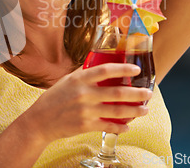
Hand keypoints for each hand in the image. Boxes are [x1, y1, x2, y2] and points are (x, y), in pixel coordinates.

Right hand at [19, 63, 152, 142]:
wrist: (40, 121)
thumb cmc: (54, 98)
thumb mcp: (67, 80)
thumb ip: (84, 73)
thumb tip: (99, 61)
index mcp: (79, 79)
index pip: (105, 70)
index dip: (123, 69)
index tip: (136, 69)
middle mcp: (83, 94)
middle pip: (116, 92)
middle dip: (136, 93)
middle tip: (148, 93)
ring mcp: (85, 111)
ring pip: (116, 110)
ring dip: (134, 111)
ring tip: (144, 110)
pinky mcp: (85, 125)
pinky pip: (108, 126)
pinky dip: (120, 127)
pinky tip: (128, 126)